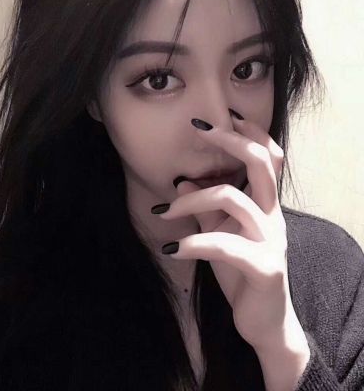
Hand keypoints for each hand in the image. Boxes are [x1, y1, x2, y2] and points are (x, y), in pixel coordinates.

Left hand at [155, 115, 305, 352]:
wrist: (262, 319)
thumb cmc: (241, 272)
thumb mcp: (220, 234)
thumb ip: (205, 209)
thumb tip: (183, 182)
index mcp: (264, 206)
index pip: (268, 158)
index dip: (249, 133)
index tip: (218, 118)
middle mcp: (272, 216)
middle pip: (261, 164)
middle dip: (229, 140)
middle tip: (197, 129)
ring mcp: (270, 240)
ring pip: (231, 199)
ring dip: (190, 201)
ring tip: (163, 212)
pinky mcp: (263, 267)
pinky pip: (223, 244)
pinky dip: (192, 242)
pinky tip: (172, 248)